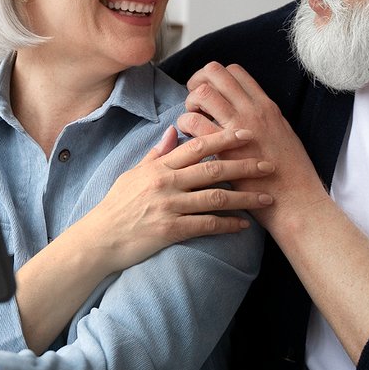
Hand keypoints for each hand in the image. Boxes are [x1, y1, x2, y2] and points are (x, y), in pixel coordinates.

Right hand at [67, 124, 275, 275]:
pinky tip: (244, 225)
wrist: (99, 239)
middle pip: (212, 168)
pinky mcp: (170, 230)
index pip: (197, 146)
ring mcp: (168, 206)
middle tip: (269, 165)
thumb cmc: (116, 206)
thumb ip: (157, 154)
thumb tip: (174, 130)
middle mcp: (165, 183)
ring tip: (266, 197)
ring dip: (245, 197)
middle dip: (244, 165)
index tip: (247, 134)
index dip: (224, 138)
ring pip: (215, 196)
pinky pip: (205, 225)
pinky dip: (227, 224)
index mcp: (158, 166)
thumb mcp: (133, 174)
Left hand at [179, 62, 327, 229]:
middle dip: (198, 81)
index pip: (234, 71)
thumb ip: (263, 119)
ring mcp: (238, 127)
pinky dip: (186, 124)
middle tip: (195, 102)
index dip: (215, 77)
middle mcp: (252, 109)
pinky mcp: (224, 148)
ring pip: (202, 92)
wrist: (295, 198)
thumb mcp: (283, 134)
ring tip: (192, 119)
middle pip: (215, 72)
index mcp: (266, 106)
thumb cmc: (291, 172)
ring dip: (190, 102)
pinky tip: (190, 137)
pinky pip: (194, 122)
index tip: (210, 92)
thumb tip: (245, 110)